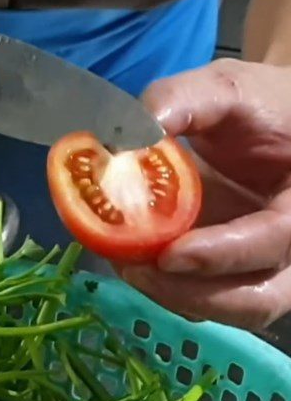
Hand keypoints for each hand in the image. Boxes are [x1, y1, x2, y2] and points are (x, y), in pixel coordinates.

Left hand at [118, 60, 290, 328]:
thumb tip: (127, 134)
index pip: (277, 239)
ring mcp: (263, 270)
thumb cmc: (258, 108)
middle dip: (191, 294)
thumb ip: (185, 101)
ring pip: (225, 310)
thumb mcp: (228, 90)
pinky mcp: (230, 279)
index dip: (224, 252)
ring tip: (125, 264)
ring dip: (170, 295)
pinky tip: (130, 261)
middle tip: (135, 271)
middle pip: (257, 302)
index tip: (169, 255)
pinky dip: (164, 289)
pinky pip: (200, 300)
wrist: (268, 126)